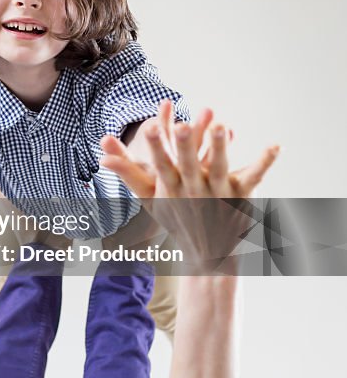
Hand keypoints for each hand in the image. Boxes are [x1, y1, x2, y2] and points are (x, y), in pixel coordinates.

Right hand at [100, 101, 279, 265]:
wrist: (207, 252)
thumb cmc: (175, 218)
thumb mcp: (148, 197)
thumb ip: (127, 170)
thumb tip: (101, 152)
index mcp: (169, 186)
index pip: (158, 162)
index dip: (154, 145)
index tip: (148, 125)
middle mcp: (191, 187)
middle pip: (186, 164)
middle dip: (184, 145)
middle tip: (182, 125)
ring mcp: (216, 191)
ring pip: (218, 167)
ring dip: (220, 147)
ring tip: (222, 126)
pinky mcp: (239, 194)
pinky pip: (254, 175)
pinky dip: (265, 160)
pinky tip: (276, 145)